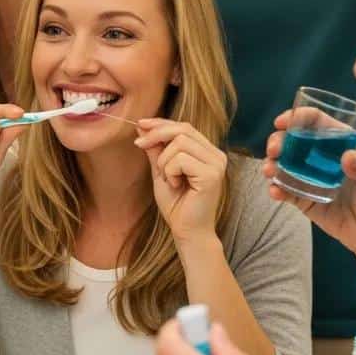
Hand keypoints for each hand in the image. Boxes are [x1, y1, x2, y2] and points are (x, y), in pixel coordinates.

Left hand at [135, 119, 226, 244]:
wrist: (187, 231)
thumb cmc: (177, 204)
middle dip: (156, 134)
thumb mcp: (161, 170)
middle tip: (138, 145)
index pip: (184, 127)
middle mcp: (216, 155)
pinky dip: (170, 171)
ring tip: (168, 179)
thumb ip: (156, 149)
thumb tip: (143, 127)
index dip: (160, 123)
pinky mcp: (212, 175)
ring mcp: (216, 164)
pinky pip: (181, 159)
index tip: (139, 124)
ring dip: (164, 161)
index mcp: (207, 152)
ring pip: (180, 143)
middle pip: (183, 129)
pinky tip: (176, 185)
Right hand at [263, 108, 355, 255]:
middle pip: (292, 140)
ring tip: (269, 172)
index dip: (296, 117)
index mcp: (339, 145)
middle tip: (274, 150)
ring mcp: (308, 177)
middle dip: (277, 141)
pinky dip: (275, 189)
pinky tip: (275, 192)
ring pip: (282, 163)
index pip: (315, 122)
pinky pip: (283, 190)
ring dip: (270, 163)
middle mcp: (320, 157)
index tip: (282, 122)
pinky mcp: (301, 198)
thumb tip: (347, 157)